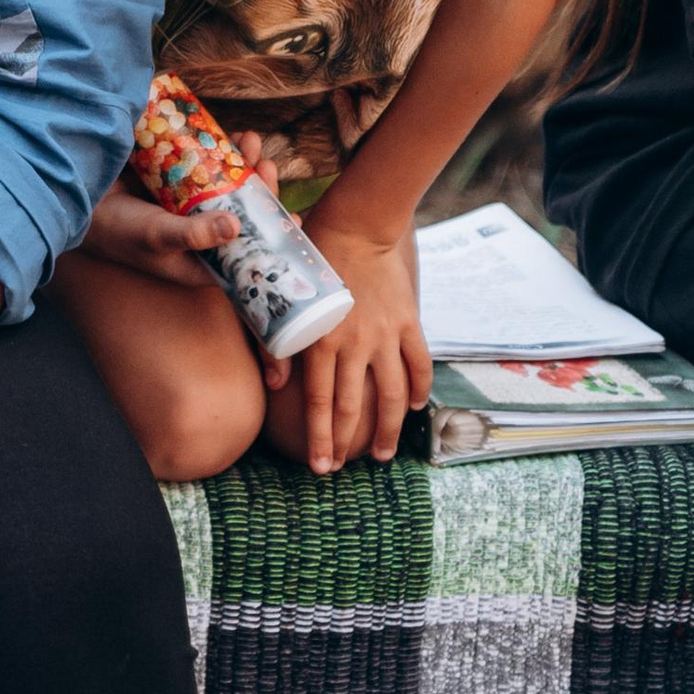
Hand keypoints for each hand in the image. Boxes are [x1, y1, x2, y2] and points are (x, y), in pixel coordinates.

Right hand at [80, 132, 283, 294]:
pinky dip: (217, 148)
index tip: (293, 218)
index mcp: (200, 259)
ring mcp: (186, 204)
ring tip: (251, 141)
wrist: (74, 201)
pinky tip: (228, 134)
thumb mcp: (158, 237)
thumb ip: (194, 235)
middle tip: (268, 165)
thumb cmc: (117, 232)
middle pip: (240, 211)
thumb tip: (237, 228)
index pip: (244, 252)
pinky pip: (204, 164)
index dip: (270, 238)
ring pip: (225, 183)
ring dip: (242, 163)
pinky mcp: (174, 179)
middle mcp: (198, 233)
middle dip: (259, 189)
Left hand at [274, 218, 430, 473]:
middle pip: (351, 407)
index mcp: (321, 339)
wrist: (359, 224)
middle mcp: (354, 344)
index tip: (318, 465)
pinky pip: (419, 364)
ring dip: (387, 429)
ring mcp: (385, 335)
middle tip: (341, 470)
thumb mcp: (285, 297)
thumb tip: (274, 383)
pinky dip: (419, 389)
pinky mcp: (409, 322)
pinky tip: (413, 408)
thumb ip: (278, 340)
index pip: (318, 402)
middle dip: (345, 443)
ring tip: (381, 454)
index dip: (318, 438)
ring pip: (391, 394)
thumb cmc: (312, 257)